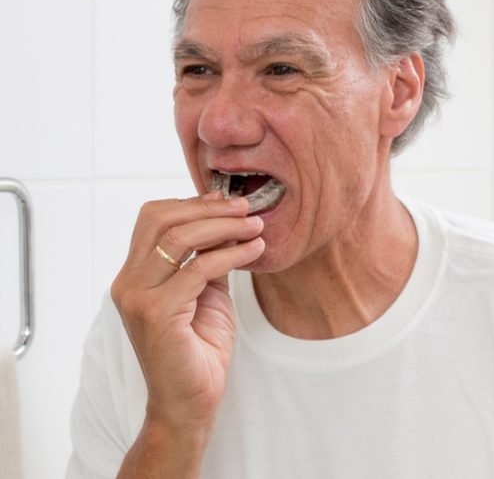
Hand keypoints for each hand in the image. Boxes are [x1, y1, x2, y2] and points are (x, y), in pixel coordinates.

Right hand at [111, 191, 263, 444]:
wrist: (190, 403)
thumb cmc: (198, 347)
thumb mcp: (205, 290)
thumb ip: (208, 256)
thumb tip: (228, 219)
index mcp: (134, 274)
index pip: (152, 218)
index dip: (191, 203)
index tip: (228, 201)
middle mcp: (128, 283)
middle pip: (160, 219)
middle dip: (207, 208)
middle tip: (245, 208)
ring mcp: (137, 297)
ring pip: (179, 238)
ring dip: (224, 226)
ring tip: (255, 227)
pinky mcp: (157, 313)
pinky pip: (199, 268)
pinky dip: (232, 253)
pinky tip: (254, 251)